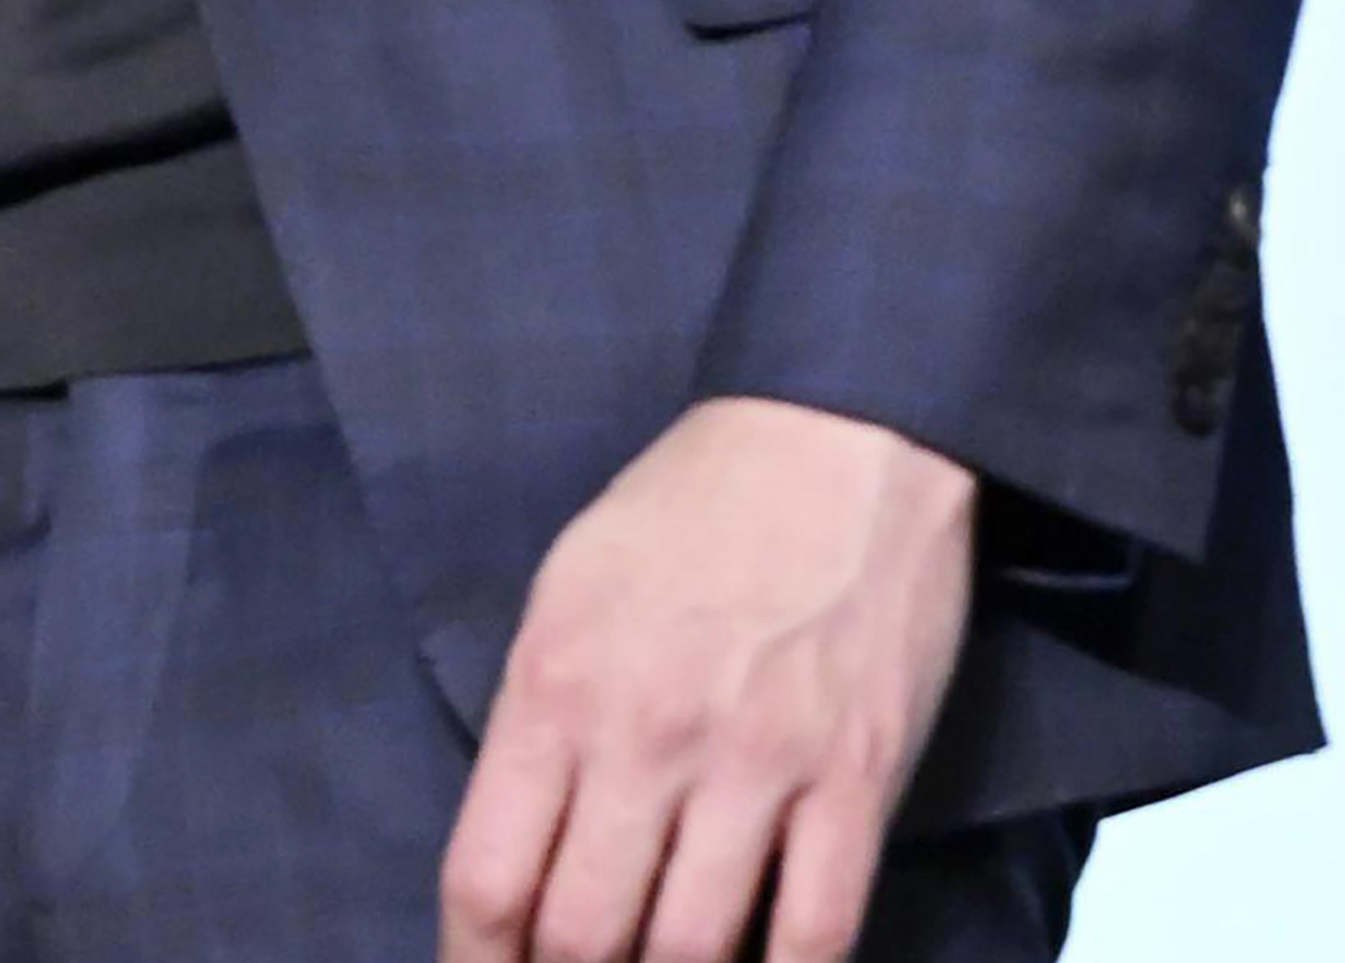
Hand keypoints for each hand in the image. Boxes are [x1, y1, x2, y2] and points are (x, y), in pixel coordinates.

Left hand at [434, 397, 974, 962]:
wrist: (838, 435)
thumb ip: (541, 720)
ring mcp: (755, 766)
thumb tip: (525, 849)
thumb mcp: (569, 589)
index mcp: (556, 684)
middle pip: (580, 936)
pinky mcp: (855, 781)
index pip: (488, 877)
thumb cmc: (690, 509)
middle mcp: (645, 737)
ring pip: (689, 953)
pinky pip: (815, 933)